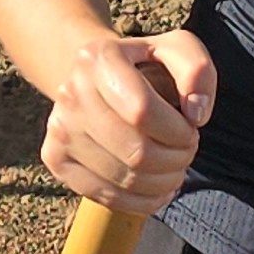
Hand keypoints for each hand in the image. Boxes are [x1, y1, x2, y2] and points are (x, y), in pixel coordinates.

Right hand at [40, 28, 212, 214]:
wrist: (96, 77)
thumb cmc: (144, 67)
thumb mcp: (177, 50)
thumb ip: (197, 71)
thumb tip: (196, 115)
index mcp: (97, 58)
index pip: (143, 111)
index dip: (178, 131)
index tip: (190, 128)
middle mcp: (70, 93)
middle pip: (136, 152)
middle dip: (176, 160)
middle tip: (186, 151)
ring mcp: (59, 129)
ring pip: (124, 178)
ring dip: (164, 183)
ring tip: (174, 168)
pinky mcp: (55, 158)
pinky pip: (105, 197)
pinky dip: (142, 202)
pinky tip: (158, 189)